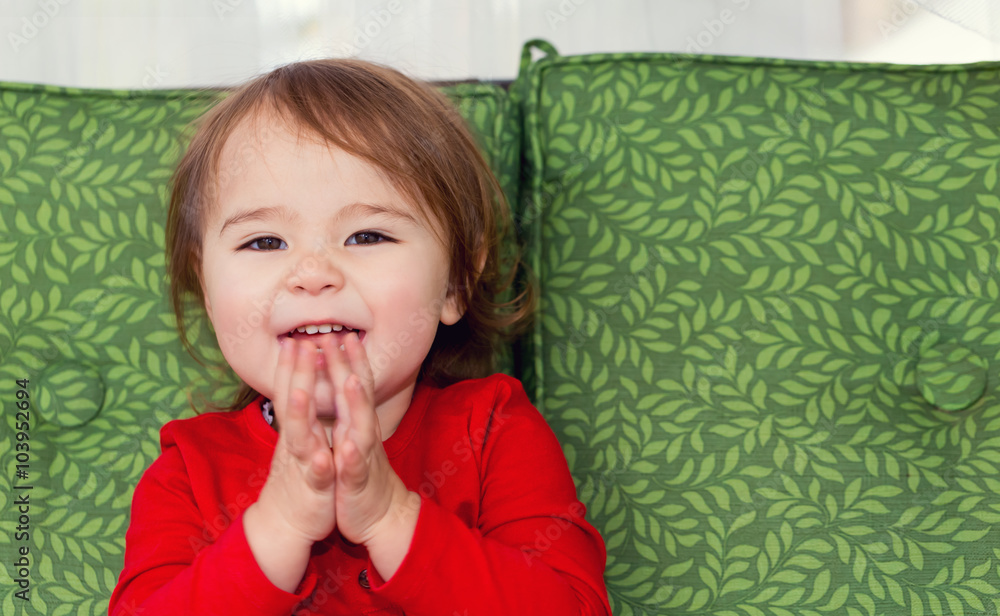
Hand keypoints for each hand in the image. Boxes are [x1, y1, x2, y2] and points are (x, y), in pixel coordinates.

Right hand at [252, 338, 337, 546]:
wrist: (286, 522)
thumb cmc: (300, 475)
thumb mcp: (302, 440)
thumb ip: (301, 414)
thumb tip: (299, 384)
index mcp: (298, 429)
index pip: (291, 390)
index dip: (292, 365)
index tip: (294, 337)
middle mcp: (296, 442)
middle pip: (293, 403)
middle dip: (296, 375)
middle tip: (298, 345)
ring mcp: (303, 464)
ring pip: (300, 437)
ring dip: (299, 414)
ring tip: (300, 393)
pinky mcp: (315, 488)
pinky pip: (317, 476)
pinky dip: (319, 466)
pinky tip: (323, 457)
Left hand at [318, 332, 414, 546]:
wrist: (381, 515)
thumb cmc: (360, 473)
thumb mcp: (354, 436)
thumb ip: (351, 411)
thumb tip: (344, 382)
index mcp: (357, 423)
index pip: (354, 384)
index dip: (348, 358)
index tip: (340, 330)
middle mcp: (363, 434)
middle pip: (357, 396)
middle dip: (348, 366)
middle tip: (340, 337)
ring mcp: (362, 457)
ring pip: (360, 427)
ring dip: (356, 403)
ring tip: (350, 380)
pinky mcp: (357, 483)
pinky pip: (354, 469)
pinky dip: (351, 457)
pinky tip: (347, 447)